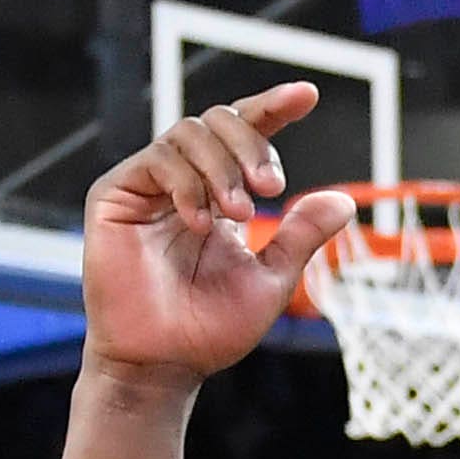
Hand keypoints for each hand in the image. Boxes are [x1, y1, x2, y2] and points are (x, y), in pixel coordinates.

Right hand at [80, 84, 355, 384]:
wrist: (164, 363)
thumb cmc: (211, 328)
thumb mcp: (271, 278)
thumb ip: (301, 236)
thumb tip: (344, 201)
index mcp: (221, 194)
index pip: (247, 134)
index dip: (274, 108)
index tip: (307, 95)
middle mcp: (184, 181)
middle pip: (219, 121)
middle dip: (252, 144)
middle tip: (272, 187)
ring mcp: (148, 185)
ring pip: (189, 132)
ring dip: (223, 167)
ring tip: (239, 213)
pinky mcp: (115, 195)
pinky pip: (157, 161)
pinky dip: (187, 184)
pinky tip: (201, 221)